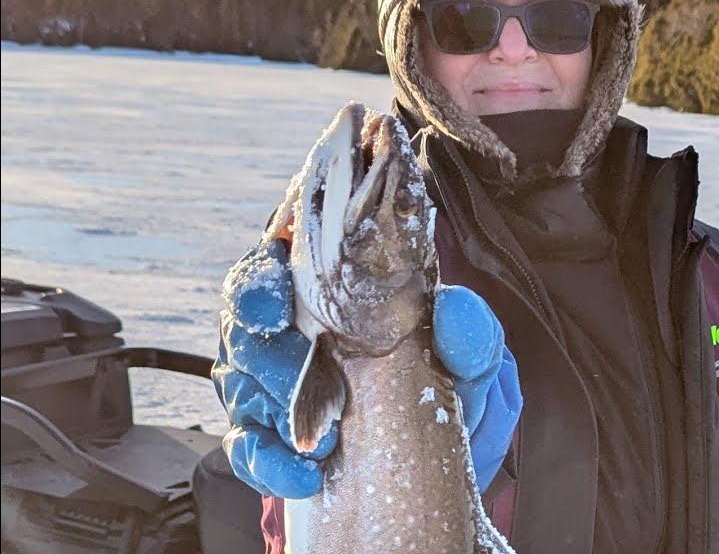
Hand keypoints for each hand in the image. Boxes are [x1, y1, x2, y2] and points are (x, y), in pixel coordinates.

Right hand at [211, 242, 522, 497]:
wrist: (439, 460)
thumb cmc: (448, 386)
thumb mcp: (471, 359)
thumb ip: (469, 331)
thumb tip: (455, 307)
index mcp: (334, 286)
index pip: (280, 255)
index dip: (265, 270)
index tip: (276, 300)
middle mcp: (291, 325)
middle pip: (245, 317)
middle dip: (269, 347)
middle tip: (305, 368)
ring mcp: (270, 380)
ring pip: (239, 378)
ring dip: (276, 407)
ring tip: (324, 437)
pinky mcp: (265, 436)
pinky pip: (245, 446)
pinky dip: (270, 460)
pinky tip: (305, 471)